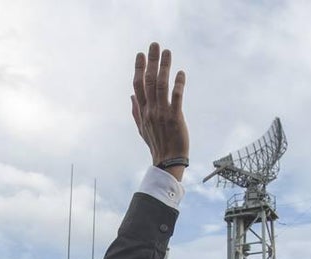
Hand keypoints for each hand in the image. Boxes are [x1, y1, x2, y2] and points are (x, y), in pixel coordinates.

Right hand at [131, 43, 187, 175]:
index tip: (141, 54)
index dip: (139, 68)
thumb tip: (130, 96)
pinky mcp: (175, 118)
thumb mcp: (142, 128)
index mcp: (143, 111)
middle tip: (155, 45)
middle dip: (151, 61)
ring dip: (164, 67)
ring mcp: (162, 113)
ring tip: (167, 52)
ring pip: (161, 86)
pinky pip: (176, 98)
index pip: (138, 86)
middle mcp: (151, 110)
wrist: (168, 161)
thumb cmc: (156, 145)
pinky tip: (180, 73)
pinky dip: (178, 84)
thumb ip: (136, 111)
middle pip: (148, 81)